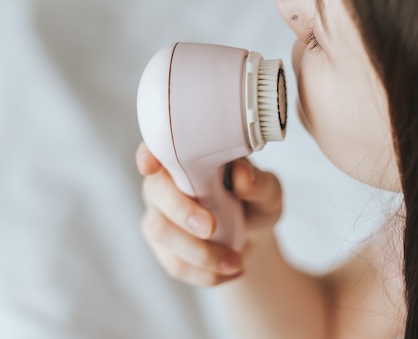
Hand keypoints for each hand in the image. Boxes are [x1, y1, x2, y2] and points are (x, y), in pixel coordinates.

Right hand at [136, 142, 281, 286]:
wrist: (251, 238)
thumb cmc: (255, 201)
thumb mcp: (269, 193)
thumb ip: (259, 183)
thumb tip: (242, 175)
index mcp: (189, 155)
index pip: (158, 146)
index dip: (149, 154)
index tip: (151, 166)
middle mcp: (166, 181)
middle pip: (155, 190)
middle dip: (181, 211)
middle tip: (211, 228)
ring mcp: (159, 214)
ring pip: (161, 231)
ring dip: (200, 252)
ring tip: (235, 262)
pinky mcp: (162, 246)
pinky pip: (174, 263)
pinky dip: (204, 272)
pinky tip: (230, 272)